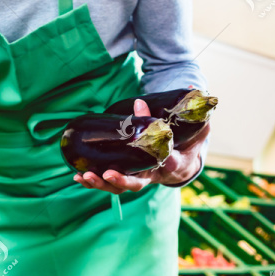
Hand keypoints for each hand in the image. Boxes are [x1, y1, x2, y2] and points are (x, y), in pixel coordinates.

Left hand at [73, 99, 209, 193]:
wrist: (183, 162)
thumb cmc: (188, 144)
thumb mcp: (196, 128)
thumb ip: (193, 112)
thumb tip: (193, 88)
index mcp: (172, 164)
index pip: (167, 160)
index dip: (162, 155)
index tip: (156, 150)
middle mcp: (152, 175)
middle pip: (136, 184)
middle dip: (121, 180)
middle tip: (108, 174)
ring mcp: (137, 178)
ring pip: (118, 188)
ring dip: (100, 184)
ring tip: (84, 176)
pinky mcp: (125, 176)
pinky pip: (108, 184)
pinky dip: (92, 182)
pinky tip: (77, 177)